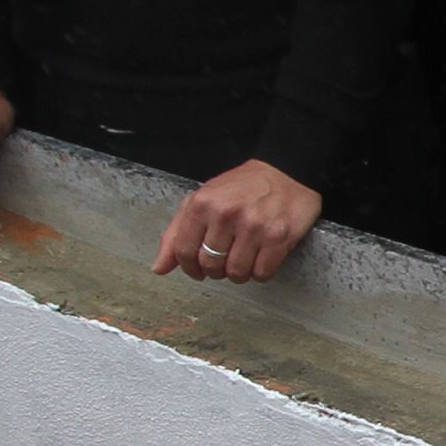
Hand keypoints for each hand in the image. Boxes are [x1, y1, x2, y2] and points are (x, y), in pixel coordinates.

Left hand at [155, 158, 318, 281]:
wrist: (286, 172)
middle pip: (210, 265)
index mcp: (203, 203)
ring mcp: (254, 226)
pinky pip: (262, 273)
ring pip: (237, 273)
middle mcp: (226, 214)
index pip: (184, 252)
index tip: (198, 270)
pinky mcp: (279, 237)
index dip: (189, 268)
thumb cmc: (242, 188)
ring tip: (244, 258)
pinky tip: (261, 257)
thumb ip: (176, 233)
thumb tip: (159, 268)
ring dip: (239, 273)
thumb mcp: (203, 200)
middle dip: (216, 271)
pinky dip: (260, 272)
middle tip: (225, 260)